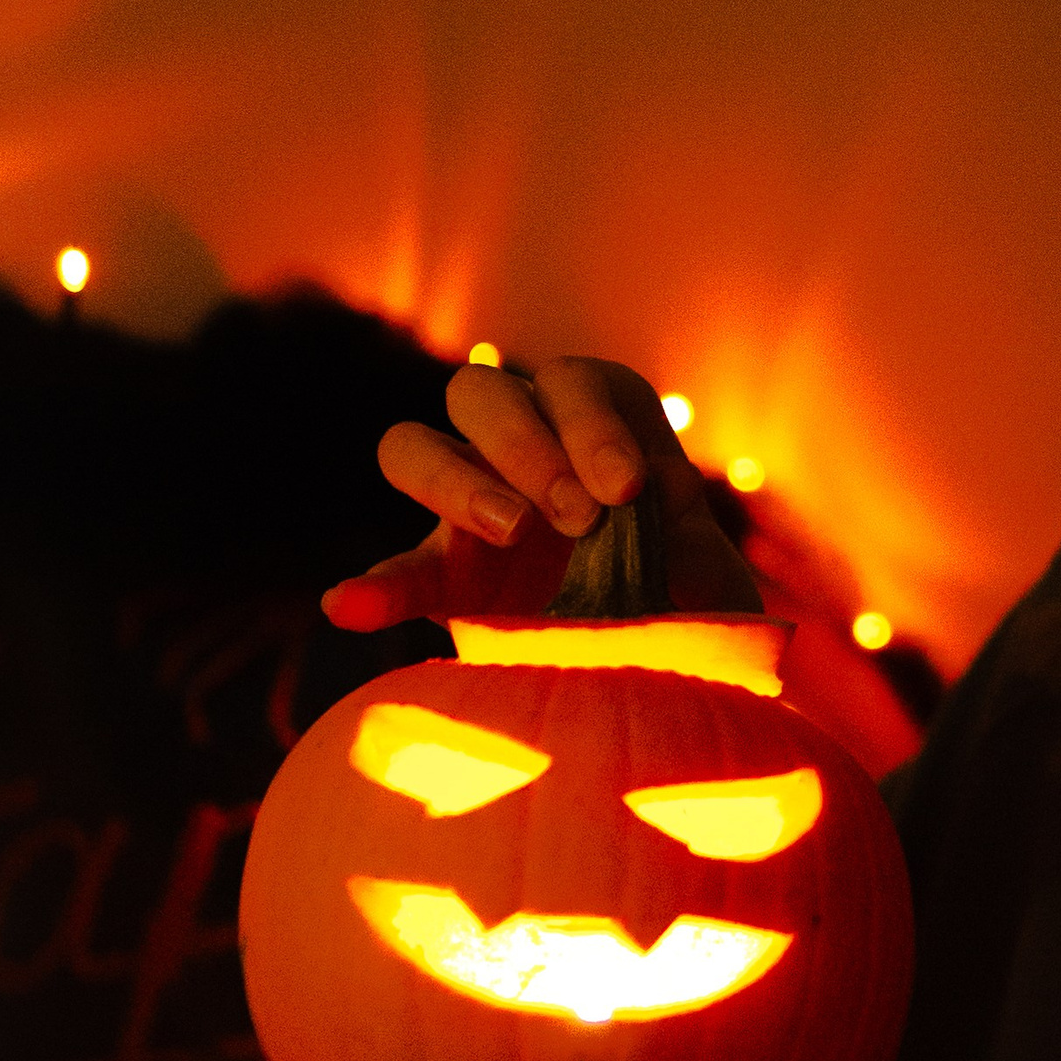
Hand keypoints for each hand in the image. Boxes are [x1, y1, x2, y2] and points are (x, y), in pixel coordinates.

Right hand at [324, 355, 764, 633]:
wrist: (664, 676)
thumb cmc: (695, 608)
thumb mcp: (710, 579)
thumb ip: (697, 551)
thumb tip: (674, 518)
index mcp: (598, 427)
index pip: (576, 385)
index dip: (594, 425)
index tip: (628, 492)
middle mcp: (523, 448)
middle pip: (483, 391)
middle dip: (527, 442)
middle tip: (579, 517)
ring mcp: (470, 506)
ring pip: (416, 445)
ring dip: (457, 480)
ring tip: (509, 532)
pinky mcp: (440, 577)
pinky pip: (395, 572)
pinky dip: (371, 588)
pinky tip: (349, 608)